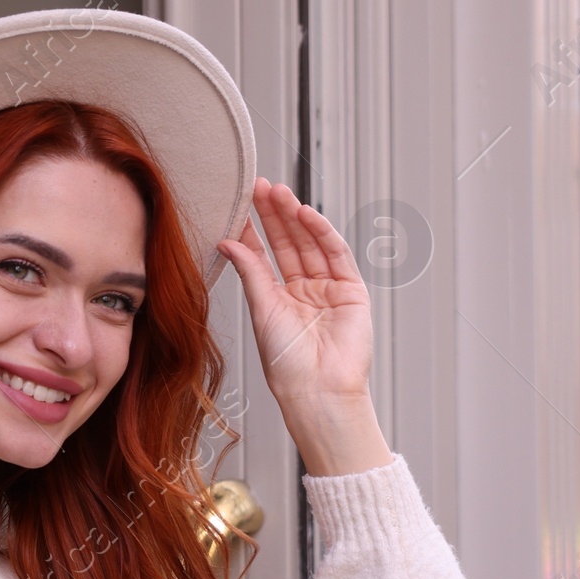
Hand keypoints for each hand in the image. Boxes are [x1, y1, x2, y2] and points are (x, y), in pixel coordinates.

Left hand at [217, 179, 391, 474]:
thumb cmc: (287, 365)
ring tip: (280, 193)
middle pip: (288, 243)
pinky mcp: (351, 292)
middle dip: (275, 215)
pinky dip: (322, 233)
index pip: (265, 255)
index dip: (255, 229)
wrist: (317, 392)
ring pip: (310, 244)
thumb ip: (251, 272)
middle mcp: (304, 291)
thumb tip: (228, 241)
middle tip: (261, 186)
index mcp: (279, 298)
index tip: (241, 203)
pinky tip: (306, 215)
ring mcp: (328, 289)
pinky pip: (336, 255)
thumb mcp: (262, 311)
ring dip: (296, 218)